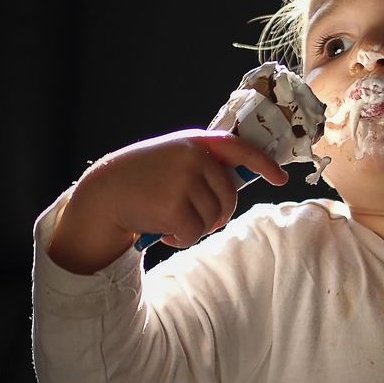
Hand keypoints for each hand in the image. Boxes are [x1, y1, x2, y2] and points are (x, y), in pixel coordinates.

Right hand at [48, 130, 287, 273]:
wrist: (102, 193)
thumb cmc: (142, 179)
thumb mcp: (173, 158)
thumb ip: (202, 163)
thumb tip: (242, 176)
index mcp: (195, 142)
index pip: (239, 148)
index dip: (263, 164)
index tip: (281, 178)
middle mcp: (192, 157)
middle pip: (228, 196)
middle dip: (217, 214)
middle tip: (195, 220)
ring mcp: (183, 180)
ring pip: (213, 217)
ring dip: (196, 228)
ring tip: (172, 222)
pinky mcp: (172, 205)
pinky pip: (194, 232)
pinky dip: (181, 240)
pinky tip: (164, 233)